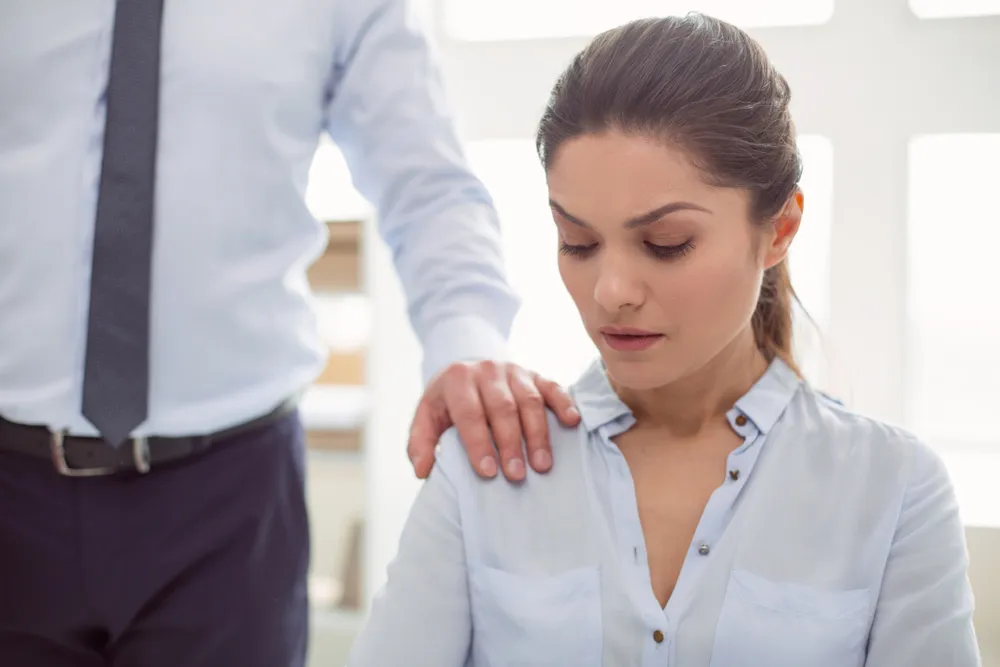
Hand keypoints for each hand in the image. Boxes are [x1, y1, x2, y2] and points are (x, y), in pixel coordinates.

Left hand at [407, 360, 580, 480]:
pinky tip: (572, 422)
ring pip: (529, 401)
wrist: (469, 370)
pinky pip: (553, 387)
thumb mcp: (427, 416)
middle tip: (516, 475)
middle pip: (502, 408)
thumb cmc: (449, 402)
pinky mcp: (536, 374)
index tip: (488, 472)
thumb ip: (420, 443)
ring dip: (538, 434)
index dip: (478, 443)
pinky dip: (564, 403)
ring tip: (542, 465)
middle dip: (510, 443)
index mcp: (458, 379)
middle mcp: (487, 371)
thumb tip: (423, 470)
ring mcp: (515, 371)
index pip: (469, 413)